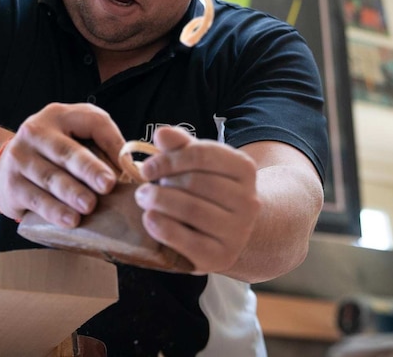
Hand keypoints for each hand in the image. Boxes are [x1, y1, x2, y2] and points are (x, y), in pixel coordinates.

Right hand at [0, 103, 121, 226]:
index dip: (112, 141)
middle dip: (88, 169)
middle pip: (66, 150)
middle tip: (108, 185)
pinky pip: (36, 199)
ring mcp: (20, 157)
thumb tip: (131, 172)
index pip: (91, 121)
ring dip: (71, 193)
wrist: (2, 168)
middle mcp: (35, 132)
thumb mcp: (72, 139)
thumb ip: (100, 148)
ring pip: (50, 177)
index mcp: (59, 116)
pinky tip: (69, 220)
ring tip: (89, 206)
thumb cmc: (50, 155)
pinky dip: (54, 211)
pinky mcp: (11, 184)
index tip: (127, 166)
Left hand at [133, 126, 259, 274]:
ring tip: (144, 199)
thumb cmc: (205, 191)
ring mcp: (238, 231)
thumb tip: (162, 134)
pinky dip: (163, 228)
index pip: (202, 154)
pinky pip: (189, 241)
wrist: (227, 232)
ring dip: (159, 202)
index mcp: (244, 169)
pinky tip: (149, 218)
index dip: (168, 159)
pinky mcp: (222, 257)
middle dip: (162, 183)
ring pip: (192, 209)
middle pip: (195, 182)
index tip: (146, 168)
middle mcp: (248, 200)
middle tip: (143, 188)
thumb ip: (180, 146)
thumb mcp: (196, 164)